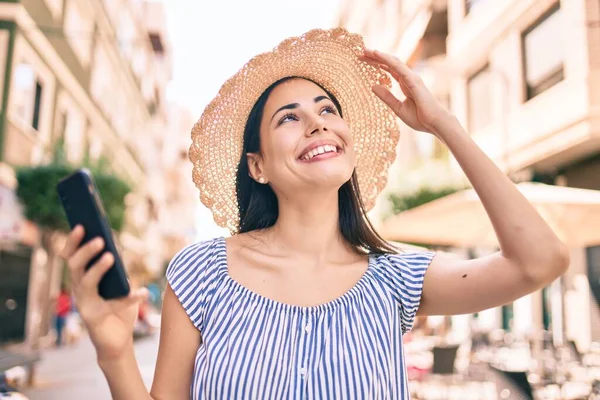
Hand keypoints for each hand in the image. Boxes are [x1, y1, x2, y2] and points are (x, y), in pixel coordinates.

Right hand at [60, 225, 147, 361]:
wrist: (118, 342)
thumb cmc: (118, 309)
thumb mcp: (119, 284)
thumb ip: (117, 269)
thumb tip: (117, 247)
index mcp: (83, 278)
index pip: (71, 256)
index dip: (74, 241)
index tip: (82, 224)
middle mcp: (80, 290)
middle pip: (74, 266)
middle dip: (85, 251)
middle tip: (100, 239)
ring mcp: (85, 304)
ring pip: (86, 283)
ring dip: (98, 268)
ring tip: (111, 256)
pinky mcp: (95, 318)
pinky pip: (112, 305)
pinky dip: (130, 298)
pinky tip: (144, 292)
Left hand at [360, 48, 452, 134]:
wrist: (435, 123)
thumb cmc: (420, 118)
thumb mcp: (398, 108)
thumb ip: (387, 97)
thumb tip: (373, 86)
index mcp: (405, 84)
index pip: (389, 69)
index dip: (376, 63)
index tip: (362, 60)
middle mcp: (408, 78)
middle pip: (389, 63)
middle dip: (375, 57)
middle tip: (361, 51)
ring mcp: (411, 78)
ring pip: (393, 62)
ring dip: (379, 55)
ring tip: (366, 50)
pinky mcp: (413, 80)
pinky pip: (398, 67)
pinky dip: (387, 60)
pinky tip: (377, 54)